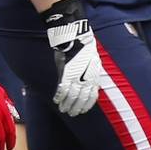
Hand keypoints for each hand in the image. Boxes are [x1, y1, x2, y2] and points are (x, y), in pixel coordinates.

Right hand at [43, 0, 102, 115]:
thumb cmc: (83, 43)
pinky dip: (59, 96)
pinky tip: (56, 100)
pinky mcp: (66, 73)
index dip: (87, 103)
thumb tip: (88, 76)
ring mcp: (76, 76)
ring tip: (63, 110)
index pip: (92, 94)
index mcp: (94, 75)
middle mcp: (87, 78)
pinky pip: (62, 89)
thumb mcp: (92, 58)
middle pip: (82, 97)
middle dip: (77, 107)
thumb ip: (90, 69)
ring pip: (72, 96)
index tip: (84, 110)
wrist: (75, 35)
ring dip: (67, 104)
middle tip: (73, 114)